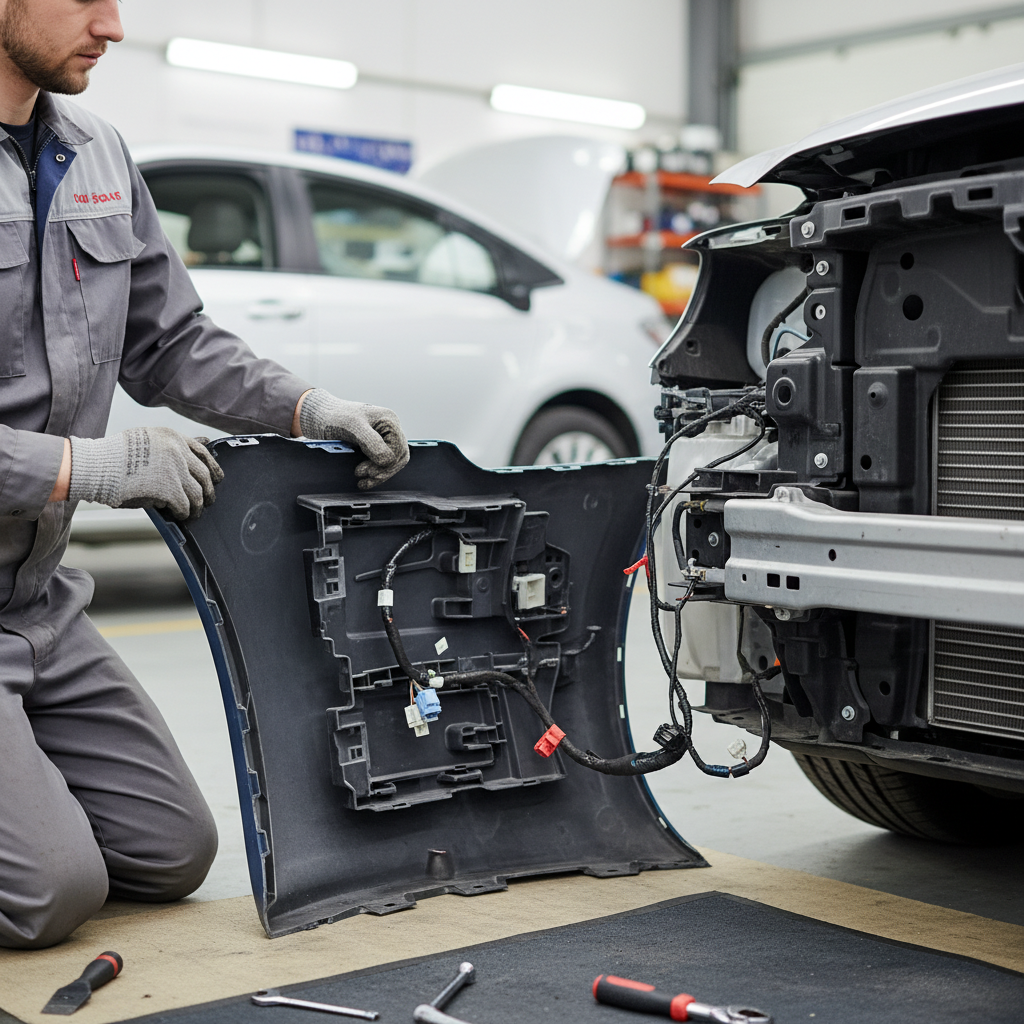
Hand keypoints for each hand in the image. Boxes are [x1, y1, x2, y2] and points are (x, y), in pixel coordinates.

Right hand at [68, 427, 223, 519]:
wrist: (97, 466)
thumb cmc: (117, 455)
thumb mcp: (150, 438)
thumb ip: (177, 443)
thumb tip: (207, 440)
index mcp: (173, 437)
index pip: (204, 453)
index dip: (213, 468)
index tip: (217, 478)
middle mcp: (178, 452)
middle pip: (205, 475)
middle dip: (208, 490)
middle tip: (207, 500)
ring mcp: (175, 471)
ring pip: (198, 493)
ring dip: (197, 506)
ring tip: (194, 513)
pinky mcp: (169, 490)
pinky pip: (185, 505)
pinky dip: (185, 513)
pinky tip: (181, 515)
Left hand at [298, 389, 408, 489]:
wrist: (319, 417)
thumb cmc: (335, 416)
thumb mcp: (353, 426)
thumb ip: (372, 442)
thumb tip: (387, 461)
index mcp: (389, 420)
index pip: (398, 449)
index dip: (386, 462)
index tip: (367, 471)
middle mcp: (390, 429)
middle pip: (398, 457)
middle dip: (383, 471)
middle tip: (364, 477)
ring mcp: (384, 439)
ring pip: (392, 463)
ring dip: (380, 475)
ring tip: (363, 481)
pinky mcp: (375, 447)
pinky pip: (383, 464)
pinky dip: (375, 474)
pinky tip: (364, 479)